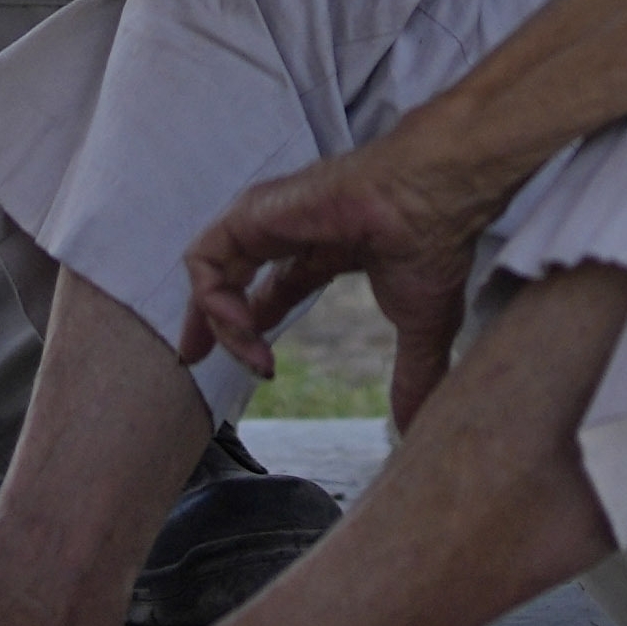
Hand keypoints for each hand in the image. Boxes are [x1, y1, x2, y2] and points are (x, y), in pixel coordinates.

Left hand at [179, 127, 512, 431]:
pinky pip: (206, 261)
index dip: (254, 326)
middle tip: (194, 359)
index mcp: (326, 246)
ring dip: (223, 325)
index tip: (260, 368)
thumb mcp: (420, 325)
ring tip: (253, 361)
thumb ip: (412, 376)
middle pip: (229, 276)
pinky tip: (245, 330)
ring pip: (213, 272)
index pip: (273, 287)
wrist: (432, 198)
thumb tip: (412, 427)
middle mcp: (289, 228)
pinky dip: (214, 301)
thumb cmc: (431, 245)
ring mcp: (267, 218)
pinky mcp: (251, 213)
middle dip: (210, 322)